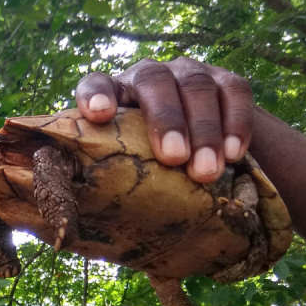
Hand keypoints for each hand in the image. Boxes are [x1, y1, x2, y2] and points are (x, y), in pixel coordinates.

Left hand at [75, 57, 254, 183]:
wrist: (197, 154)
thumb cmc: (142, 171)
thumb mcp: (119, 172)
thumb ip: (98, 184)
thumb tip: (69, 232)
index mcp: (111, 95)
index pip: (96, 83)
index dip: (95, 95)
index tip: (99, 115)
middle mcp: (146, 77)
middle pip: (153, 81)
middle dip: (165, 119)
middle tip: (173, 158)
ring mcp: (187, 74)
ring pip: (195, 87)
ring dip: (204, 130)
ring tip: (206, 172)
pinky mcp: (225, 81)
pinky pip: (234, 92)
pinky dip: (236, 122)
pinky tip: (234, 154)